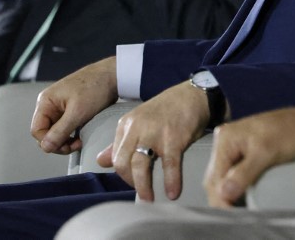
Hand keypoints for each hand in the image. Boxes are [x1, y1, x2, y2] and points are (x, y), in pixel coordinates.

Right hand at [31, 56, 118, 154]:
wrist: (114, 75)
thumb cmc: (95, 87)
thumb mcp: (77, 113)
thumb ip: (60, 131)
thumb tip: (46, 147)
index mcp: (46, 101)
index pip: (37, 130)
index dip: (48, 142)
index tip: (64, 147)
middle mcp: (50, 104)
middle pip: (46, 132)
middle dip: (59, 142)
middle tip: (74, 145)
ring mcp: (60, 107)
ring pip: (56, 131)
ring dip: (66, 140)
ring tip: (79, 141)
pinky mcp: (71, 109)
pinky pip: (66, 127)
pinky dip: (72, 134)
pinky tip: (81, 136)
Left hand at [95, 80, 211, 201]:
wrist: (192, 95)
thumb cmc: (167, 110)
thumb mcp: (139, 122)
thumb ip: (121, 141)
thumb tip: (101, 161)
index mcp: (127, 124)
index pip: (116, 156)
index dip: (123, 174)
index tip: (134, 181)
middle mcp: (138, 127)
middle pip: (122, 162)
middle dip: (130, 182)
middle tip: (141, 192)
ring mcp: (155, 132)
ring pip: (140, 165)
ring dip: (143, 187)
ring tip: (149, 200)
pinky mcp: (174, 138)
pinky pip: (168, 164)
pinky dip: (170, 181)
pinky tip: (172, 193)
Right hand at [204, 103, 294, 207]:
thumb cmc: (292, 132)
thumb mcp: (267, 153)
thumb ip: (244, 173)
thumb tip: (223, 194)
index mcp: (226, 137)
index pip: (215, 176)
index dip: (220, 199)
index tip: (229, 216)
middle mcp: (226, 141)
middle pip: (216, 178)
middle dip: (221, 199)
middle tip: (233, 218)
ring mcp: (235, 147)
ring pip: (224, 178)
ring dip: (227, 196)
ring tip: (236, 212)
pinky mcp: (245, 153)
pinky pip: (233, 175)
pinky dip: (235, 189)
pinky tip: (240, 200)